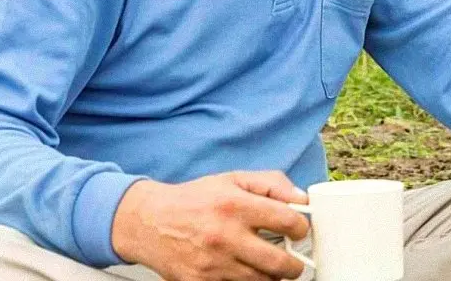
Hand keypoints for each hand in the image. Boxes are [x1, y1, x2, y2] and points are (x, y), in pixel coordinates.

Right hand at [111, 170, 310, 280]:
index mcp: (236, 205)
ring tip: (267, 265)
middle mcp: (225, 236)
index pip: (288, 221)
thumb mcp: (232, 179)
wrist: (148, 222)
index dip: (302, 228)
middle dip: (294, 266)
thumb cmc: (193, 200)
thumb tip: (300, 198)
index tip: (299, 230)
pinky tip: (244, 270)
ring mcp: (212, 264)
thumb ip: (271, 184)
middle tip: (293, 262)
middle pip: (279, 264)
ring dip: (270, 276)